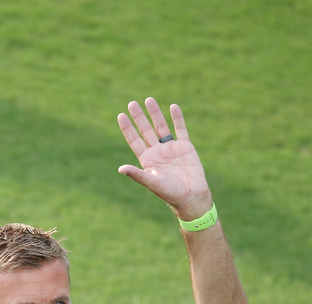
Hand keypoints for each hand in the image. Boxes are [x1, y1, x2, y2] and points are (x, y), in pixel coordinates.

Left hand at [117, 98, 212, 218]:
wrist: (191, 196)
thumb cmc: (170, 193)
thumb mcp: (152, 183)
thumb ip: (137, 174)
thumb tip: (120, 169)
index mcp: (147, 160)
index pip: (134, 140)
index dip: (128, 128)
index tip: (121, 115)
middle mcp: (157, 152)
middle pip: (146, 130)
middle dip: (139, 117)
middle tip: (132, 103)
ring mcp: (171, 148)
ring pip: (161, 127)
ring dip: (155, 114)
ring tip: (149, 99)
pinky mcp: (185, 147)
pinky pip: (181, 129)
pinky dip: (177, 118)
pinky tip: (173, 107)